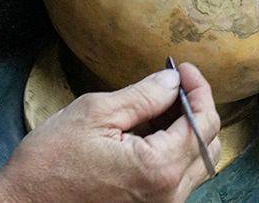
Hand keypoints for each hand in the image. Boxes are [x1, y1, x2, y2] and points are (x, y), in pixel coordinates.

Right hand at [0, 62, 221, 202]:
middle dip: (196, 109)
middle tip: (171, 85)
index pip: (205, 122)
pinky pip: (176, 178)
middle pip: (208, 145)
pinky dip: (171, 151)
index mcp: (159, 168)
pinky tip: (145, 134)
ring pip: (195, 163)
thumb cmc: (49, 162)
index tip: (182, 68)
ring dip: (185, 131)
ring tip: (155, 108)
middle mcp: (169, 194)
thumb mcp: (94, 114)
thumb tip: (173, 81)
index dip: (199, 88)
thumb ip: (143, 95)